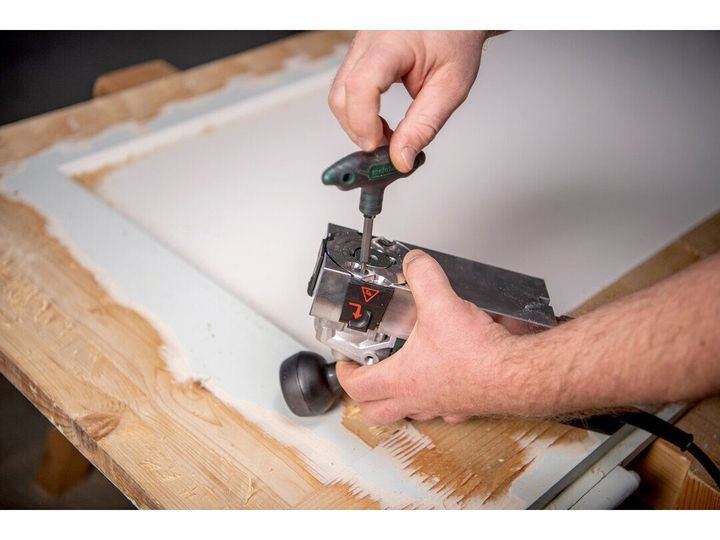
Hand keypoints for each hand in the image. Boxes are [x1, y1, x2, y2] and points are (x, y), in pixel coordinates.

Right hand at [329, 31, 488, 171]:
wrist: (457, 15)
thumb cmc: (457, 37)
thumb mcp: (451, 85)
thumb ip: (425, 125)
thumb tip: (401, 158)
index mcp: (392, 43)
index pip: (361, 86)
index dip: (364, 123)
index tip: (379, 148)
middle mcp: (368, 40)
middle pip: (341, 95)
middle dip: (358, 130)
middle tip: (385, 149)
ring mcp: (360, 46)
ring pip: (339, 95)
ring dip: (358, 124)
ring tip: (387, 136)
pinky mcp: (359, 56)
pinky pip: (347, 89)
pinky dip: (360, 112)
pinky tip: (380, 122)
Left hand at [336, 249, 525, 424]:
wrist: (517, 375)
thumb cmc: (479, 356)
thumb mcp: (442, 303)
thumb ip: (423, 276)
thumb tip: (414, 263)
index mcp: (403, 381)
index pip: (358, 387)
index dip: (345, 372)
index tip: (345, 361)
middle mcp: (419, 399)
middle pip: (377, 411)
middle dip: (366, 394)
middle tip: (365, 374)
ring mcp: (442, 406)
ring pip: (410, 410)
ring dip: (400, 395)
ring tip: (401, 372)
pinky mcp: (465, 405)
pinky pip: (443, 406)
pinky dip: (437, 392)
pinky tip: (444, 373)